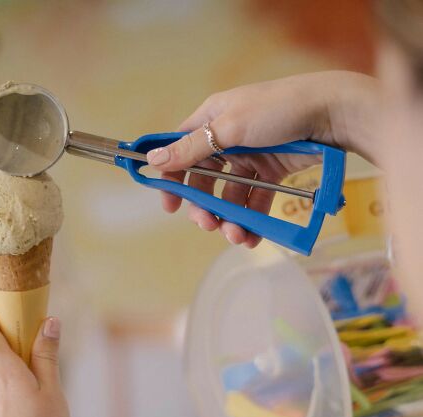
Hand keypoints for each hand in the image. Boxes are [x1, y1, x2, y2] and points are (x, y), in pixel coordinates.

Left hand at [0, 312, 70, 416]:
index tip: (19, 316)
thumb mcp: (52, 392)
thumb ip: (47, 355)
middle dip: (18, 343)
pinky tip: (38, 405)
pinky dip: (18, 387)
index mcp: (3, 372)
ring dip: (21, 368)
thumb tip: (48, 321)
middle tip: (44, 351)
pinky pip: (2, 391)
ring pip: (0, 371)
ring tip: (46, 384)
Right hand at [146, 71, 378, 246]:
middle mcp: (228, 138)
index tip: (169, 205)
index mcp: (212, 119)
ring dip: (228, 217)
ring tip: (235, 235)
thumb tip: (152, 159)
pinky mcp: (273, 171)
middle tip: (207, 225)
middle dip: (203, 205)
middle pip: (204, 178)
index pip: (181, 150)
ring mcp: (251, 155)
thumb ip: (192, 148)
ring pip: (229, 193)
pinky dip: (251, 218)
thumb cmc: (279, 109)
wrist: (335, 112)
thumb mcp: (230, 127)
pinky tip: (252, 235)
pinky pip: (254, 199)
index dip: (172, 178)